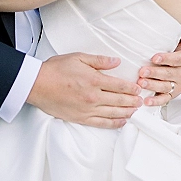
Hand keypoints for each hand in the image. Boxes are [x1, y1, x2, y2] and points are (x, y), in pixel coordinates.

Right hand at [27, 52, 141, 127]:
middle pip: (119, 100)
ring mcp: (88, 110)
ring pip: (113, 113)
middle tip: (141, 100)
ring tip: (136, 110)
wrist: (38, 85)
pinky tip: (122, 121)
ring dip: (127, 112)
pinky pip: (102, 123)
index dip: (131, 87)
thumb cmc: (56, 69)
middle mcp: (93, 97)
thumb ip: (99, 61)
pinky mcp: (81, 119)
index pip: (119, 85)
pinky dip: (114, 123)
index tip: (138, 88)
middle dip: (133, 100)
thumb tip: (116, 62)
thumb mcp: (78, 58)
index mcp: (94, 80)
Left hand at [137, 23, 180, 106]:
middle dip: (155, 73)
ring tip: (141, 83)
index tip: (154, 57)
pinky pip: (164, 99)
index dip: (166, 59)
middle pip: (168, 74)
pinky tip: (146, 101)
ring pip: (165, 87)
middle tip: (142, 71)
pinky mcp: (172, 94)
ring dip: (153, 86)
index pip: (176, 60)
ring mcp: (178, 86)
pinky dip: (156, 101)